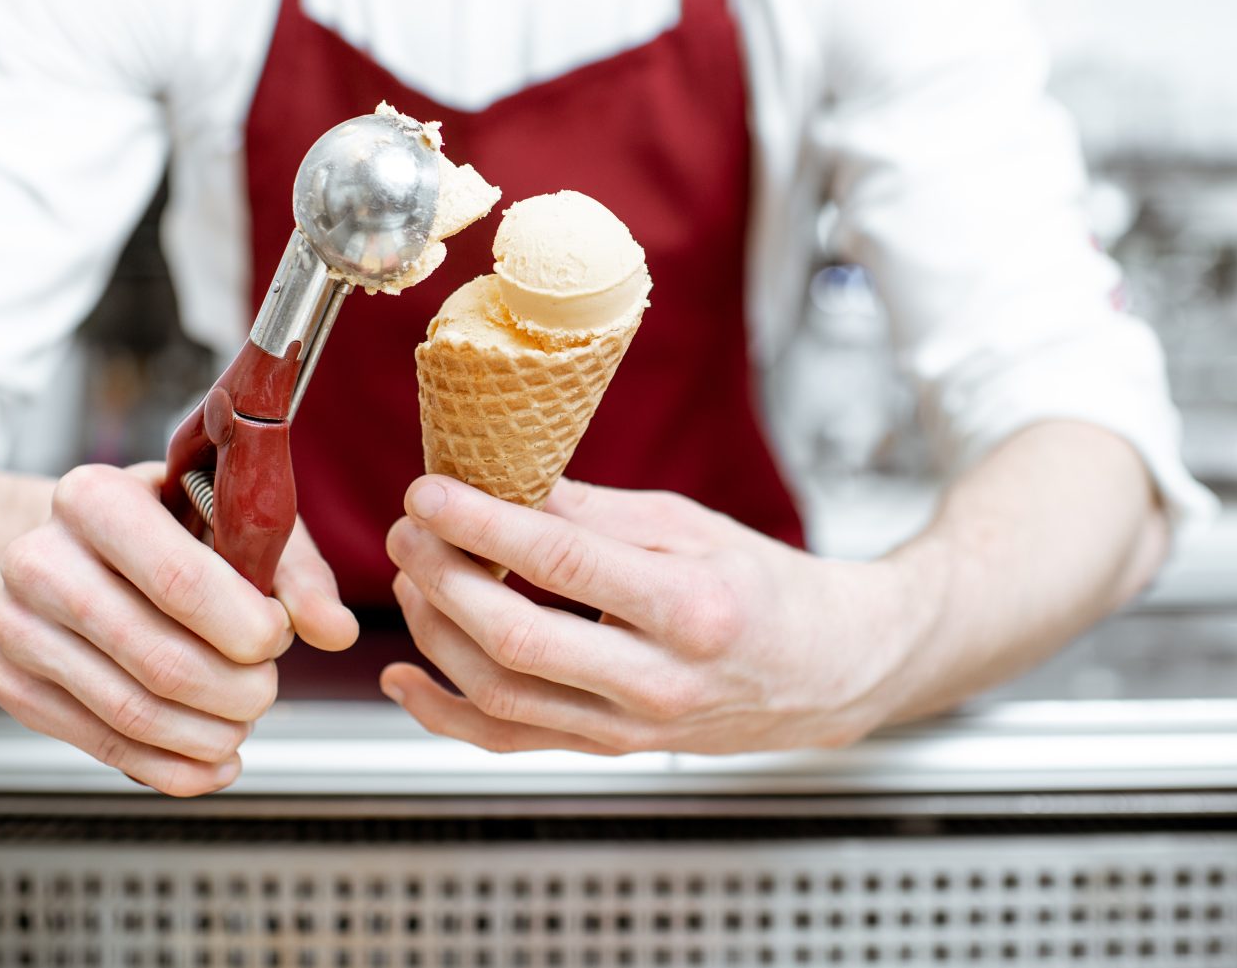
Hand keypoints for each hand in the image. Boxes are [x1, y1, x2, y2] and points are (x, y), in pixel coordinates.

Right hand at [0, 462, 358, 794]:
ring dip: (210, 735)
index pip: (179, 580)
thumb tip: (333, 630)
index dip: (244, 626)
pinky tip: (213, 759)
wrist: (57, 547)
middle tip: (267, 687)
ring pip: (132, 712)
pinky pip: (104, 746)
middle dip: (237, 690)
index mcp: (93, 497)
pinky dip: (174, 768)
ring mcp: (15, 627)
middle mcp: (39, 559)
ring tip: (244, 721)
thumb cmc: (157, 525)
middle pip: (159, 658)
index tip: (277, 638)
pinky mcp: (12, 685)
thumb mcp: (230, 519)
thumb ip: (292, 570)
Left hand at [380, 476, 931, 755]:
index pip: (562, 562)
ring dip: (436, 635)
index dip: (482, 524)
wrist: (830, 671)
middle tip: (407, 531)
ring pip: (502, 698)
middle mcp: (660, 680)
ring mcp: (632, 729)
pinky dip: (445, 715)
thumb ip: (594, 513)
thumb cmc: (766, 589)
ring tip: (411, 578)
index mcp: (691, 606)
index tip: (430, 491)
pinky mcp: (610, 752)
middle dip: (443, 578)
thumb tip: (503, 483)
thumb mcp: (691, 525)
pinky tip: (405, 677)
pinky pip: (511, 743)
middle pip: (518, 638)